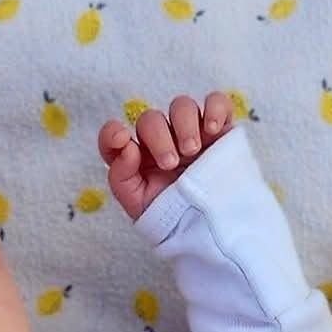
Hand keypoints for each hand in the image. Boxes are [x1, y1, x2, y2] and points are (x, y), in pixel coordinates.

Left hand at [99, 91, 232, 220]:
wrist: (209, 229)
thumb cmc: (171, 217)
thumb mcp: (139, 206)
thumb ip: (121, 178)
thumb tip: (128, 148)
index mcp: (137, 158)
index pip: (115, 136)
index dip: (112, 133)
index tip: (121, 140)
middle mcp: (161, 141)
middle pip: (151, 119)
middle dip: (159, 138)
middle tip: (170, 163)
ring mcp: (189, 132)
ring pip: (181, 106)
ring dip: (184, 125)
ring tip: (192, 151)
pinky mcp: (218, 129)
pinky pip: (216, 102)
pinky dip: (214, 109)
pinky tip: (212, 129)